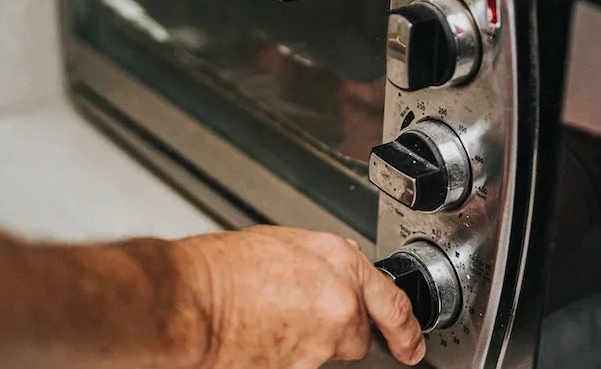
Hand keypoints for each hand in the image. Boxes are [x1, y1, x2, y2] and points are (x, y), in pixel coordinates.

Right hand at [177, 225, 424, 367]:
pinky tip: (259, 338)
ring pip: (326, 353)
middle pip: (359, 336)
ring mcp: (321, 343)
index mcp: (341, 264)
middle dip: (338, 332)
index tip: (412, 343)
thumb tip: (342, 275)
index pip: (393, 304)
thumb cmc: (223, 267)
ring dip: (306, 343)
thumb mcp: (287, 244)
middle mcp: (340, 304)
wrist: (188, 299)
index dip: (407, 330)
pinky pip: (300, 364)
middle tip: (299, 317)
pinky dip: (285, 356)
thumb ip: (326, 263)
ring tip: (267, 322)